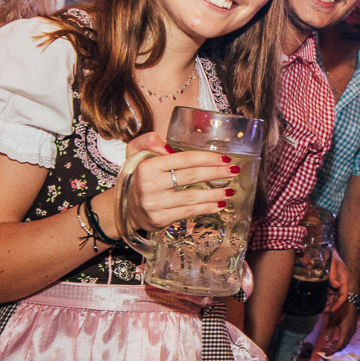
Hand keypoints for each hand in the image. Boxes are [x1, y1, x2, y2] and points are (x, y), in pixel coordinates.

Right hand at [121, 132, 239, 233]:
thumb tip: (167, 145)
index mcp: (147, 165)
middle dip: (216, 173)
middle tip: (234, 171)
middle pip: (191, 177)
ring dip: (215, 193)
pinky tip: (219, 205)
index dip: (207, 158)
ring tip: (230, 190)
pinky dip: (206, 208)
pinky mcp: (159, 219)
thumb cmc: (137, 177)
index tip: (224, 158)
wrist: (125, 207)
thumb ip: (148, 141)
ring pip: (192, 197)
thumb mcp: (135, 153)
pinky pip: (188, 213)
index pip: (183, 159)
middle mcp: (149, 185)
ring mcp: (154, 204)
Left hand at [317, 298, 359, 354]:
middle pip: (342, 345)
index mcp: (346, 331)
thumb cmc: (341, 308)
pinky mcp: (352, 327)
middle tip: (324, 350)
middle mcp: (350, 332)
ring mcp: (352, 330)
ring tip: (328, 346)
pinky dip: (340, 341)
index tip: (325, 354)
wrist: (352, 300)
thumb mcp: (333, 318)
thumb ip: (329, 329)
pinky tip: (335, 339)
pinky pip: (347, 338)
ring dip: (337, 345)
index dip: (332, 351)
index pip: (339, 346)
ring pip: (345, 342)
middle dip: (333, 349)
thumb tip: (325, 341)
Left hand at [325, 250, 349, 312]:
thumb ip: (333, 275)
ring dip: (328, 305)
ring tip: (320, 311)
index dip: (338, 303)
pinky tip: (319, 305)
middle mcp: (341, 283)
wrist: (325, 250)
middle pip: (338, 298)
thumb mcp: (332, 264)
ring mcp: (335, 284)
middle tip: (324, 313)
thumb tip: (336, 286)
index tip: (332, 310)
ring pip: (333, 297)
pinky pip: (328, 294)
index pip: (344, 294)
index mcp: (344, 278)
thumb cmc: (330, 256)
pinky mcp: (330, 284)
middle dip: (332, 306)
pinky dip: (325, 300)